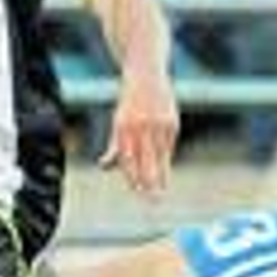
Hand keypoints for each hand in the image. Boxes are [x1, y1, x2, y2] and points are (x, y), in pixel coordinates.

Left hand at [99, 69, 178, 197]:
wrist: (147, 76)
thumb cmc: (129, 103)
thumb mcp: (118, 121)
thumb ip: (114, 145)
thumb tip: (104, 166)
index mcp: (125, 126)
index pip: (128, 158)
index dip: (133, 175)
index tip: (136, 190)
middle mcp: (142, 126)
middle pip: (147, 160)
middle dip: (150, 181)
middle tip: (153, 200)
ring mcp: (159, 124)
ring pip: (160, 156)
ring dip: (161, 174)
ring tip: (162, 190)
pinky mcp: (172, 122)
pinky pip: (168, 146)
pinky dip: (165, 156)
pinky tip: (164, 165)